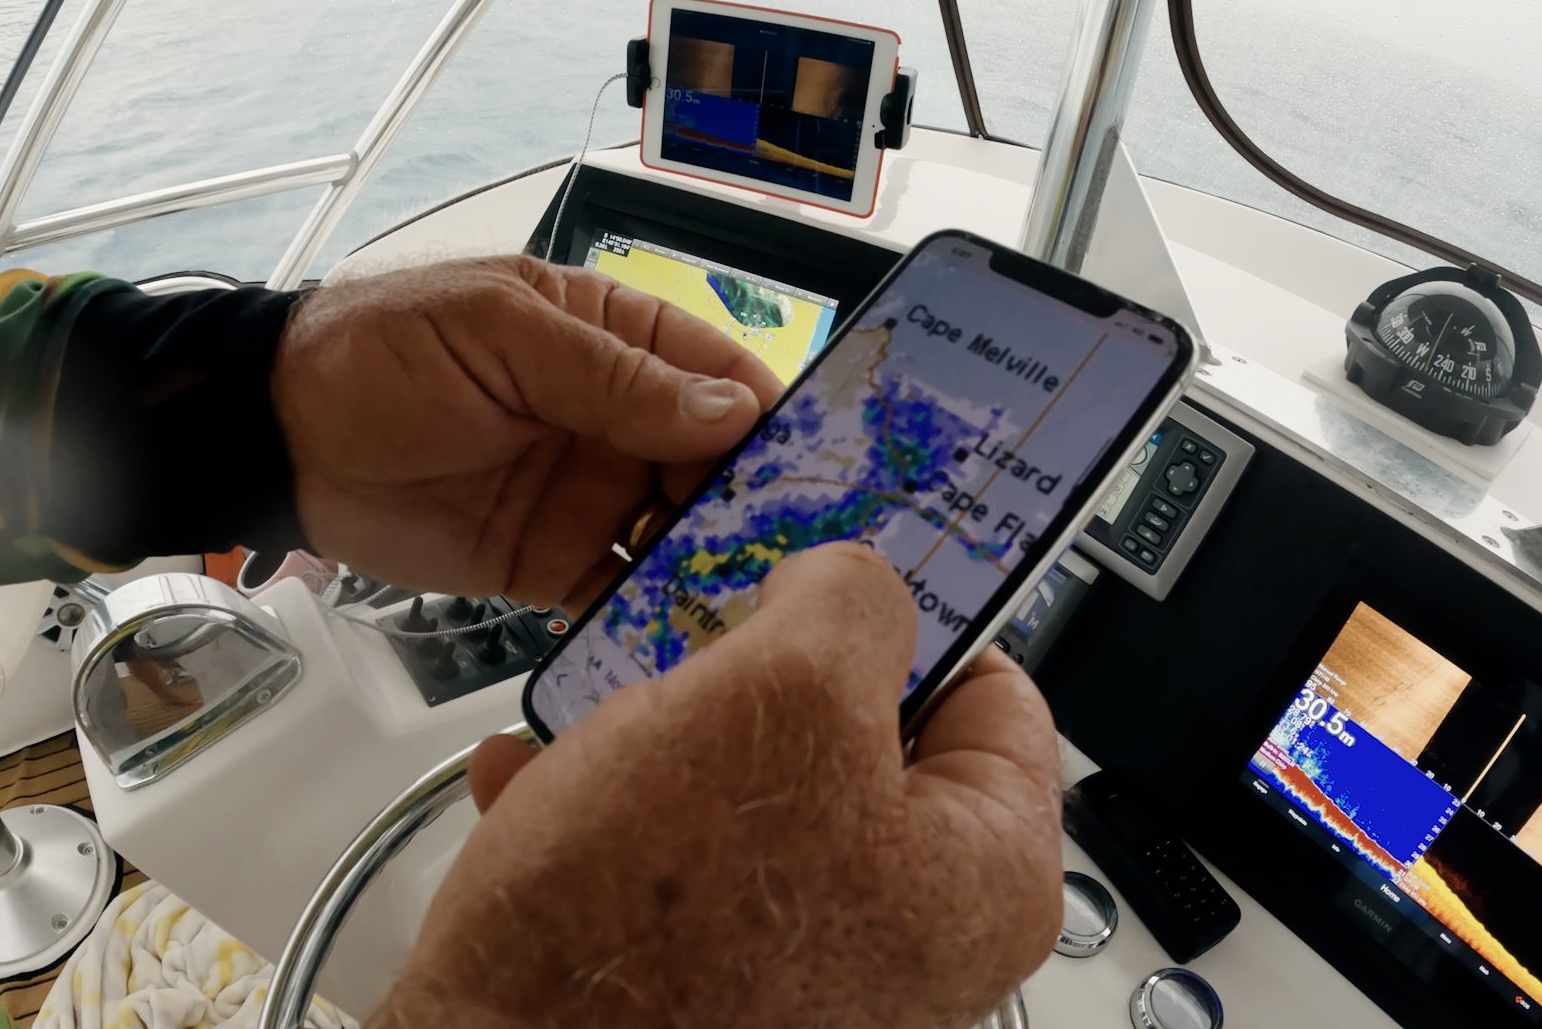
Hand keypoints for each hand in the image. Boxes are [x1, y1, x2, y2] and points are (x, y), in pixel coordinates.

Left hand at [273, 256, 783, 608]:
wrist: (281, 438)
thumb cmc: (381, 353)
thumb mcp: (500, 337)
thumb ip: (611, 378)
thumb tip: (731, 412)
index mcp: (616, 342)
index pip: (722, 377)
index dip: (776, 421)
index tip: (828, 472)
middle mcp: (619, 423)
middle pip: (718, 469)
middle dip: (762, 511)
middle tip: (804, 564)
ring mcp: (589, 498)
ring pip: (681, 540)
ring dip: (718, 572)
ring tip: (759, 614)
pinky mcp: (551, 564)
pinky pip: (618, 597)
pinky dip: (651, 619)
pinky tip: (685, 647)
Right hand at [377, 543, 1064, 1028]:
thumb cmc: (651, 927)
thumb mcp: (781, 696)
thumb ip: (850, 604)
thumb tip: (857, 580)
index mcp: (984, 875)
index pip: (996, 689)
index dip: (912, 608)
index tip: (837, 559)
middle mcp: (913, 935)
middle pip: (863, 738)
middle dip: (763, 673)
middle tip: (704, 629)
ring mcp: (810, 964)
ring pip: (754, 787)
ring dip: (666, 730)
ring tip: (603, 707)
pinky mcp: (711, 981)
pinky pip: (677, 858)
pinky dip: (612, 806)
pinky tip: (546, 781)